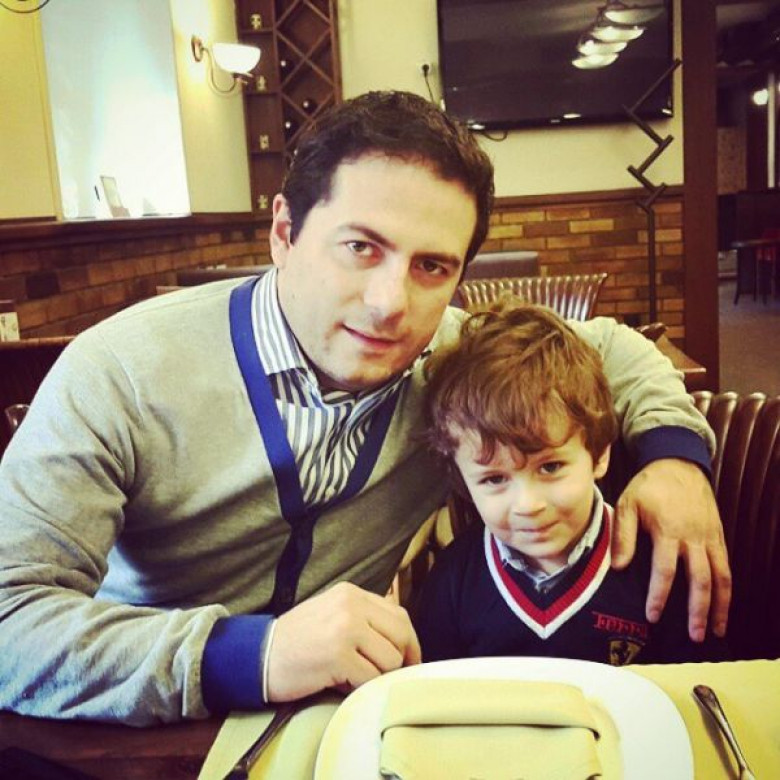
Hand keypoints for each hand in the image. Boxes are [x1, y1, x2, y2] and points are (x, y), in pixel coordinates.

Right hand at [265, 581, 420, 702]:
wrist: (258, 656)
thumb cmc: (297, 641)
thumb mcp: (332, 614)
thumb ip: (364, 618)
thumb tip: (402, 641)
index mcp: (351, 594)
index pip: (399, 615)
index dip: (409, 642)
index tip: (408, 661)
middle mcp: (351, 606)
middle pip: (401, 636)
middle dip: (401, 661)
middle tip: (390, 677)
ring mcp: (345, 629)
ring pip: (390, 660)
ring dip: (377, 676)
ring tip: (353, 677)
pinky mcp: (338, 656)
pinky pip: (370, 679)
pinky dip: (361, 688)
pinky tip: (342, 684)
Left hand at [612, 458, 731, 641]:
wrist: (678, 464)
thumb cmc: (648, 486)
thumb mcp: (627, 504)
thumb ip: (622, 536)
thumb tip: (618, 568)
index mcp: (668, 530)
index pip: (665, 570)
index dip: (659, 595)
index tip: (653, 616)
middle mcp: (693, 537)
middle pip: (700, 579)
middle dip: (697, 610)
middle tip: (694, 636)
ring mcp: (709, 537)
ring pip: (720, 576)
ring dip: (719, 606)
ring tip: (715, 631)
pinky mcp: (718, 536)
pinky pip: (726, 566)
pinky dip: (727, 589)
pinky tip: (723, 606)